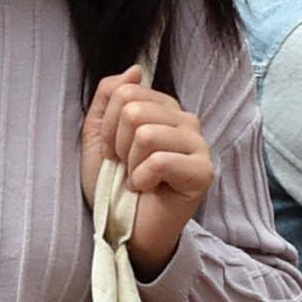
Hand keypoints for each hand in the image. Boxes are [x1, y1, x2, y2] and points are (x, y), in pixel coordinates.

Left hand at [83, 73, 214, 276]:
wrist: (124, 231)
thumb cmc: (113, 187)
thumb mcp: (98, 137)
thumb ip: (109, 98)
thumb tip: (136, 69)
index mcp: (163, 109)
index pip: (126, 92)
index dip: (108, 127)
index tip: (114, 153)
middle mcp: (186, 121)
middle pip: (134, 110)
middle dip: (119, 145)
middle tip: (127, 168)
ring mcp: (198, 145)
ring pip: (146, 133)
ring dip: (131, 164)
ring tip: (138, 180)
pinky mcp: (203, 171)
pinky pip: (160, 160)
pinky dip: (142, 179)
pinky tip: (148, 189)